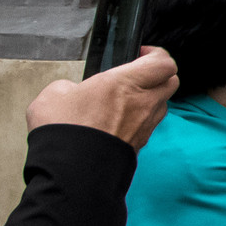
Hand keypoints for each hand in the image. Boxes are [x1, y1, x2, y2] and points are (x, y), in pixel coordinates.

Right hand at [30, 46, 179, 146]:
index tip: (140, 53)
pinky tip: (118, 121)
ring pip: (161, 104)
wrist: (71, 171)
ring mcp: (144, 127)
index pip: (164, 62)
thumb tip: (73, 92)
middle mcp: (143, 104)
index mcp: (126, 83)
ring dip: (150, 98)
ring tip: (126, 98)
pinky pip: (148, 126)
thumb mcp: (54, 94)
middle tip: (136, 74)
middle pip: (171, 81)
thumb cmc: (64, 131)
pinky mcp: (139, 145)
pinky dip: (140, 119)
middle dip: (158, 74)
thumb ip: (69, 86)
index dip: (155, 54)